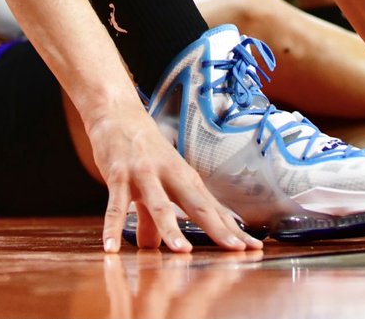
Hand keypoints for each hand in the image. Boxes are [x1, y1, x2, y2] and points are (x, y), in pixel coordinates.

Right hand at [86, 102, 263, 252]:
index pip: (212, 207)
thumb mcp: (154, 181)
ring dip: (170, 229)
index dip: (232, 228)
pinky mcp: (118, 175)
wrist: (116, 111)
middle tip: (236, 250)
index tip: (254, 248)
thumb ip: (152, 218)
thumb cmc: (140, 147)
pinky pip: (115, 205)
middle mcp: (168, 174)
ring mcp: (143, 173)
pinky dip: (112, 227)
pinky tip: (110, 248)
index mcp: (183, 177)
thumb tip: (150, 247)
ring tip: (181, 252)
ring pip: (159, 204)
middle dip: (217, 228)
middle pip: (196, 204)